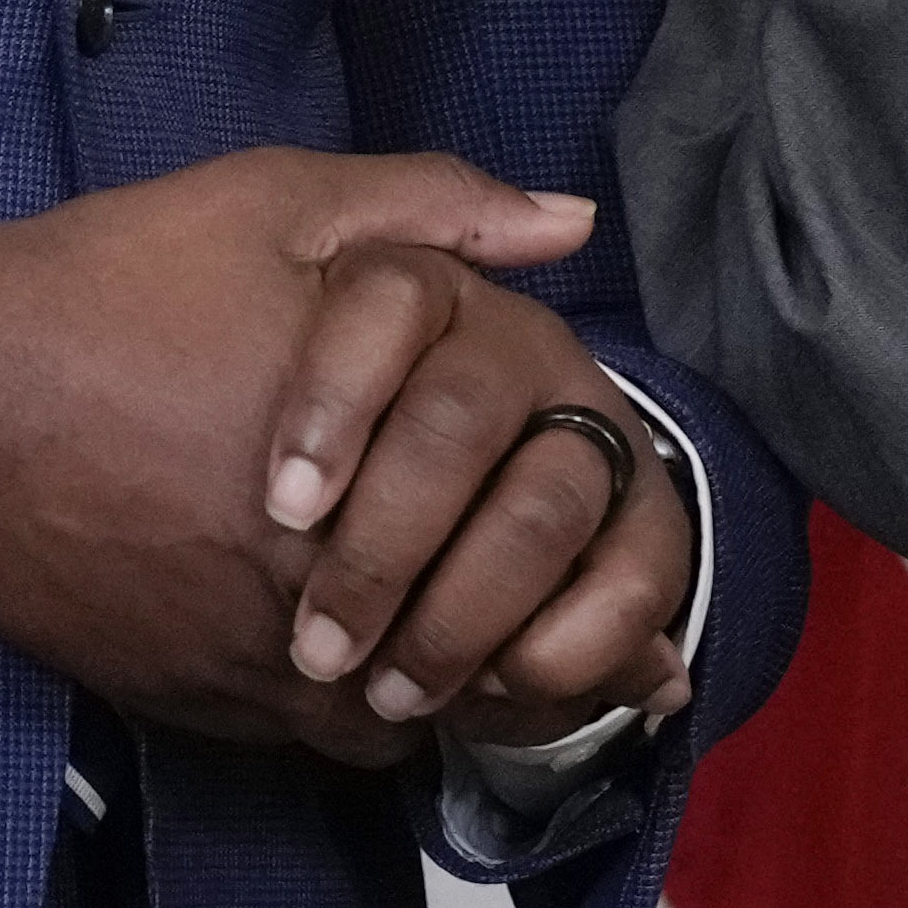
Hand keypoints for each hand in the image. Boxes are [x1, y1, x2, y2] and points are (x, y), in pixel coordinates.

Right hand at [0, 149, 598, 762]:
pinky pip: (328, 741)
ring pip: (419, 706)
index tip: (597, 556)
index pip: (554, 530)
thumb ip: (437, 209)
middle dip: (536, 636)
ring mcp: (273, 647)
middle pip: (499, 636)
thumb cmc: (114, 284)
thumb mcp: (281, 204)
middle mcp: (348, 564)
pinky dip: (360, 713)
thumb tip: (571, 222)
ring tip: (458, 642)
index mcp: (398, 437)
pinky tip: (354, 658)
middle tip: (549, 623)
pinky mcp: (205, 700)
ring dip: (451, 682)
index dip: (596, 557)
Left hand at [256, 259, 702, 749]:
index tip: (282, 507)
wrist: (283, 520)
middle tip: (321, 647)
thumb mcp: (297, 256)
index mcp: (447, 299)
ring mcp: (584, 458)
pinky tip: (495, 693)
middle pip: (461, 421)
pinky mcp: (632, 549)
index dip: (336, 400)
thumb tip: (570, 220)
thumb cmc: (275, 393)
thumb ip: (415, 213)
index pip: (396, 298)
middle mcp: (530, 366)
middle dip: (387, 547)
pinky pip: (632, 584)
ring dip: (460, 615)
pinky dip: (561, 653)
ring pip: (540, 511)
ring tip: (388, 694)